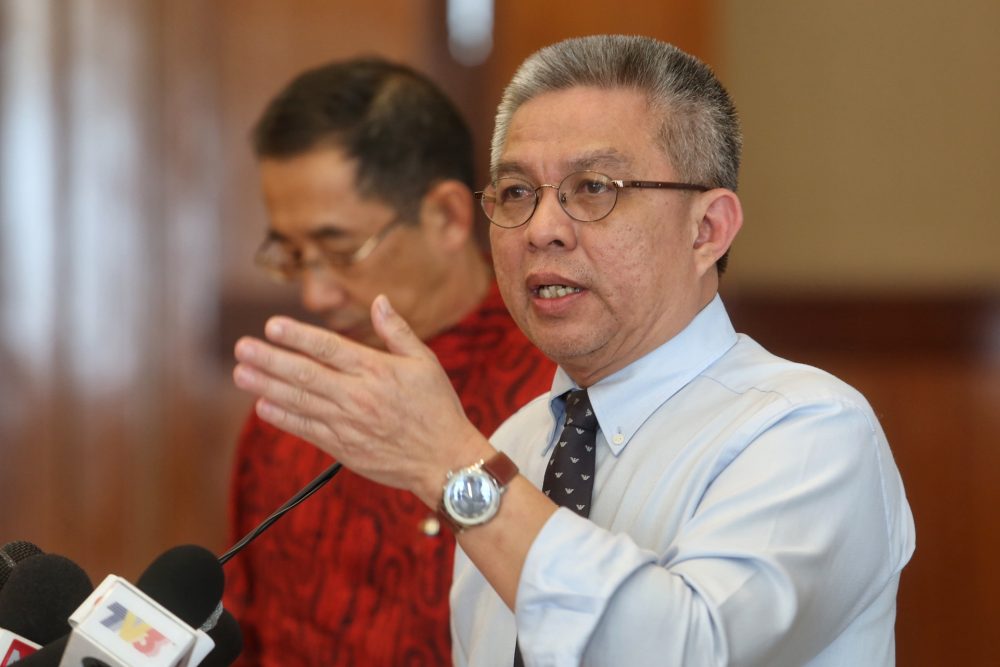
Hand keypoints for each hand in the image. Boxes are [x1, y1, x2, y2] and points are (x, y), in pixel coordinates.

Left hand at [232, 294, 491, 506]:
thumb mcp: (426, 363)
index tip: (272, 325)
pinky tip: (263, 406)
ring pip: (299, 401)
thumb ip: (398, 331)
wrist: (444, 461)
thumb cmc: (437, 408)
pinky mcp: (343, 448)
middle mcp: (358, 396)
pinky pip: (306, 430)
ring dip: (267, 386)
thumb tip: (379, 301)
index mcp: (377, 371)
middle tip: (242, 347)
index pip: (329, 348)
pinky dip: (283, 418)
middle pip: (305, 374)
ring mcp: (348, 424)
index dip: (298, 336)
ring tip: (241, 372)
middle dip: (270, 360)